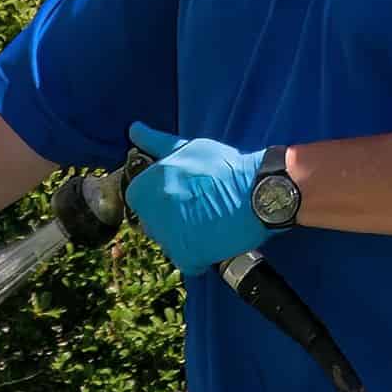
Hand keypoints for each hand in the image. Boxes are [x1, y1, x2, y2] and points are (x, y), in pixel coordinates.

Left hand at [124, 122, 280, 280]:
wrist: (257, 193)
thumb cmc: (223, 167)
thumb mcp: (187, 148)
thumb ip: (156, 143)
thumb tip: (134, 130)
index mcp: (146, 188)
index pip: (137, 198)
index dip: (157, 196)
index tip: (177, 193)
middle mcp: (152, 214)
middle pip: (152, 221)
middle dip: (169, 216)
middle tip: (197, 206)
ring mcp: (167, 238)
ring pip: (168, 242)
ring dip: (183, 235)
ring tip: (207, 221)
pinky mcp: (186, 257)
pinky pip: (186, 260)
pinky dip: (198, 255)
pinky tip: (213, 239)